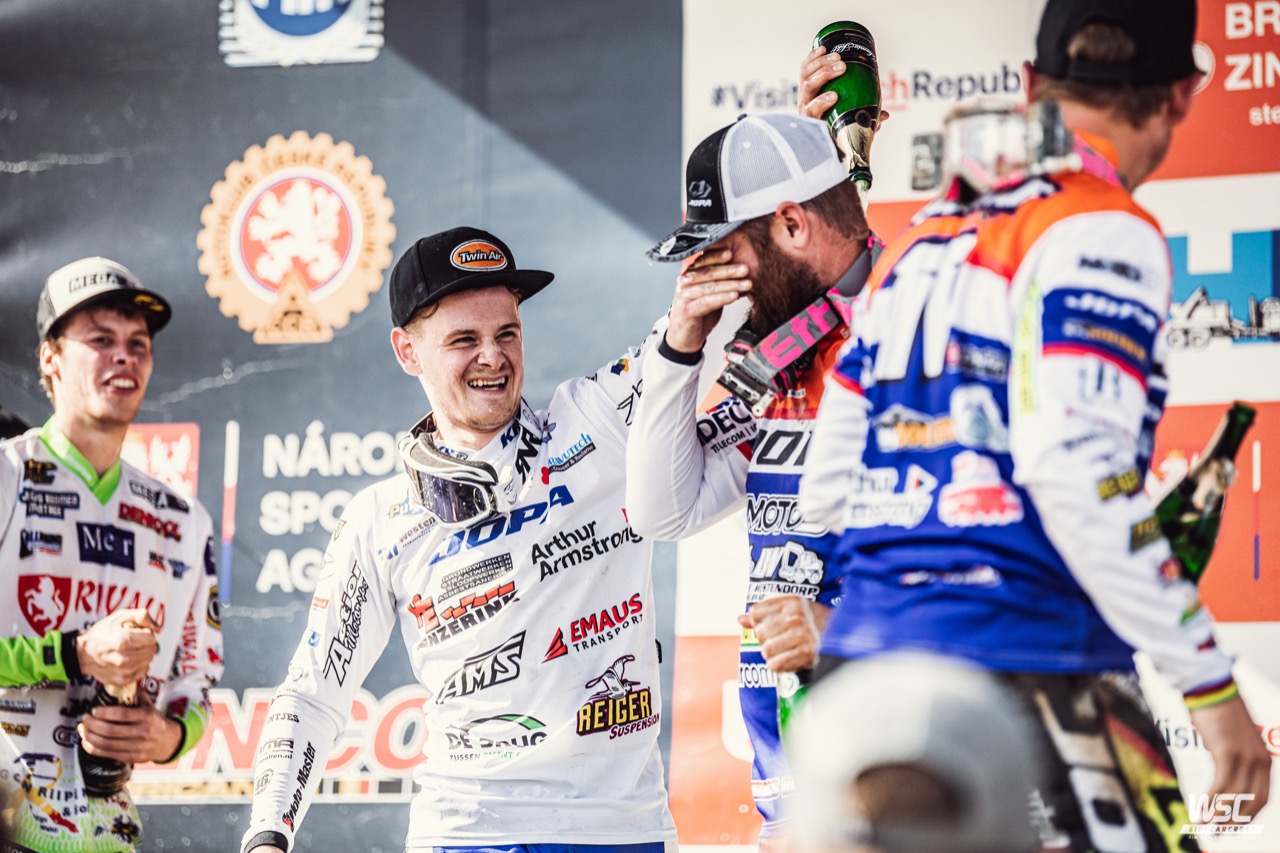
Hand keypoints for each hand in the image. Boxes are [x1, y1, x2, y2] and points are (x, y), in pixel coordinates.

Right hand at [76, 609, 158, 687]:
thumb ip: (141, 616)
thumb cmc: (101, 633)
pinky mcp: (123, 679)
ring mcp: (123, 671)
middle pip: (152, 650)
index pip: (151, 638)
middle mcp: (124, 658)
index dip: (146, 633)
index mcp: (124, 641)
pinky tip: (130, 659)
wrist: (83, 654)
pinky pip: (143, 671)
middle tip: (134, 641)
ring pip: (149, 660)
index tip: (137, 632)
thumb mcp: (119, 617)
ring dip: (144, 654)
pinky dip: (140, 664)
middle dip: (146, 644)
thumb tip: (158, 627)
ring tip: (131, 650)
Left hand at [78, 692, 182, 763]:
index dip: (104, 713)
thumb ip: (137, 695)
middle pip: (111, 730)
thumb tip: (122, 683)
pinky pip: (108, 754)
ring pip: (107, 743)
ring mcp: (137, 747)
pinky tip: (86, 742)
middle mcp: (143, 732)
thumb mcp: (150, 706)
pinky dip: (93, 749)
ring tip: (83, 729)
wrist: (168, 741)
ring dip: (90, 737)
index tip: (94, 710)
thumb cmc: (155, 721)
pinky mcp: (132, 758)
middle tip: (84, 719)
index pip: (121, 714)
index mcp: (146, 716)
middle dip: (93, 725)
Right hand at [666, 248, 750, 353]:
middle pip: (708, 272)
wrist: (684, 338)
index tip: (732, 253)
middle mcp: (685, 282)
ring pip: (709, 287)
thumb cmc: (698, 313)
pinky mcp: (686, 310)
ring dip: (730, 284)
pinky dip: (722, 298)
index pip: (704, 260)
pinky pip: (706, 302)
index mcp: (690, 274)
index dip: (717, 256)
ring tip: (746, 284)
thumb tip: (743, 275)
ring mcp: (684, 296)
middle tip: (746, 269)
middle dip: (729, 270)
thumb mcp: (711, 294)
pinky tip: (734, 296)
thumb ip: (722, 283)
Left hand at [738, 597, 829, 672]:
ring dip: (772, 654)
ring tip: (785, 650)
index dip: (759, 622)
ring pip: (766, 650)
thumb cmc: (812, 621)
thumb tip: (740, 619)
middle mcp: (796, 616)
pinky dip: (778, 666)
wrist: (841, 634)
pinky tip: (788, 659)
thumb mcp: (790, 609)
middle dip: (767, 640)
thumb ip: (764, 613)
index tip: (770, 625)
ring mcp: (802, 634)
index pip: (755, 613)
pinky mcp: (807, 653)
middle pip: (759, 634)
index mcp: (791, 602)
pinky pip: (775, 665)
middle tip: (781, 640)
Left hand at [798, 46, 890, 124]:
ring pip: (806, 74)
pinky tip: (824, 49)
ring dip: (821, 63)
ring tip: (838, 56)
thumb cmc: (836, 130)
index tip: (834, 96)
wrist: (819, 127)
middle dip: (824, 74)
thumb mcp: (849, 130)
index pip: (811, 110)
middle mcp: (804, 106)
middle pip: (809, 87)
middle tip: (842, 67)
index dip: (820, 102)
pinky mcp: (805, 82)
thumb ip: (864, 124)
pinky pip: (805, 67)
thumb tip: (884, 115)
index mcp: (813, 120)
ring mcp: (804, 93)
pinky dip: (813, 57)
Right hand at [1189, 694, 1271, 821]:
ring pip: (1235, 798)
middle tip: (1218, 834)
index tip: (1232, 827)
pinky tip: (1201, 810)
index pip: (1261, 798)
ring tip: (1205, 827)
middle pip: (1251, 803)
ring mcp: (1245, 758)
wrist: (1211, 688)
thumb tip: (1222, 773)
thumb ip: (1232, 758)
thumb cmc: (1217, 711)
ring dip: (1219, 816)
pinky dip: (1210, 802)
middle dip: (1234, 822)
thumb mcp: (1231, 739)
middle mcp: (1259, 761)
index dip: (1247, 816)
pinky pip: (1221, 786)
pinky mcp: (1228, 754)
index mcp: (1263, 760)